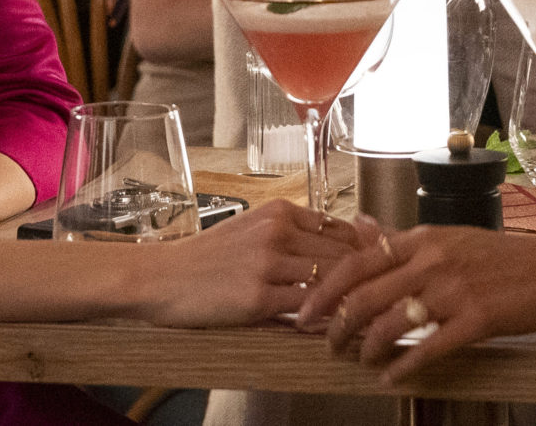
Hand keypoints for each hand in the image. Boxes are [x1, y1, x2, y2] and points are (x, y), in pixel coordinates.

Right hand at [137, 199, 362, 326]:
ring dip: (346, 297)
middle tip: (373, 294)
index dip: (362, 252)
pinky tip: (328, 324)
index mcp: (280, 211)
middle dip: (361, 277)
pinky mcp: (257, 297)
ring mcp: (268, 263)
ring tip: (357, 311)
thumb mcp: (252, 228)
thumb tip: (333, 247)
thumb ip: (291, 233)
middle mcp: (278, 231)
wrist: (162, 277)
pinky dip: (322, 316)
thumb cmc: (206, 257)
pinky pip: (306, 307)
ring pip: (329, 279)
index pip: (341, 229)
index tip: (371, 269)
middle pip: (342, 254)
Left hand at [301, 218, 535, 381]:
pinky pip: (429, 347)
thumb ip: (404, 239)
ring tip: (360, 362)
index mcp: (423, 238)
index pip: (357, 260)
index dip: (325, 289)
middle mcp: (433, 260)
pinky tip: (391, 378)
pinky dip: (404, 366)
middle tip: (327, 345)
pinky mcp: (476, 318)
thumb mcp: (450, 237)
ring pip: (391, 322)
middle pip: (365, 294)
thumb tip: (361, 225)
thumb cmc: (503, 257)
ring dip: (367, 349)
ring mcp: (454, 289)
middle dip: (337, 326)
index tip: (304, 312)